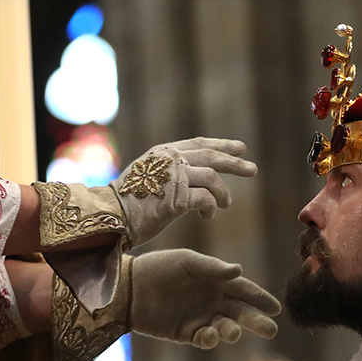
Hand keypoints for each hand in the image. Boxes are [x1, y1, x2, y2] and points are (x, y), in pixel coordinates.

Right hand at [111, 137, 256, 247]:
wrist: (109, 216)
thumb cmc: (126, 201)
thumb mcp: (147, 175)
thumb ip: (168, 170)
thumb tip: (193, 175)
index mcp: (163, 152)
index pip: (200, 143)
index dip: (222, 145)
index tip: (240, 148)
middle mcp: (170, 159)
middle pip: (212, 157)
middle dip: (235, 163)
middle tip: (252, 170)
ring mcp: (174, 177)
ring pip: (213, 179)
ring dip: (223, 194)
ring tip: (225, 205)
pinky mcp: (177, 199)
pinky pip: (206, 200)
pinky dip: (211, 209)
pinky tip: (208, 216)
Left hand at [130, 249, 280, 348]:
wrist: (130, 287)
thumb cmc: (159, 267)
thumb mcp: (186, 262)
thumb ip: (212, 268)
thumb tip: (240, 270)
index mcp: (215, 279)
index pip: (243, 289)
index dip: (260, 298)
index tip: (276, 308)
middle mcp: (211, 299)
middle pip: (240, 312)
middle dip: (256, 321)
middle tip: (271, 330)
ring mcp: (200, 317)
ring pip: (225, 328)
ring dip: (233, 331)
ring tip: (232, 331)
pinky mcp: (186, 333)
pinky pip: (205, 339)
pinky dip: (210, 339)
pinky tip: (208, 334)